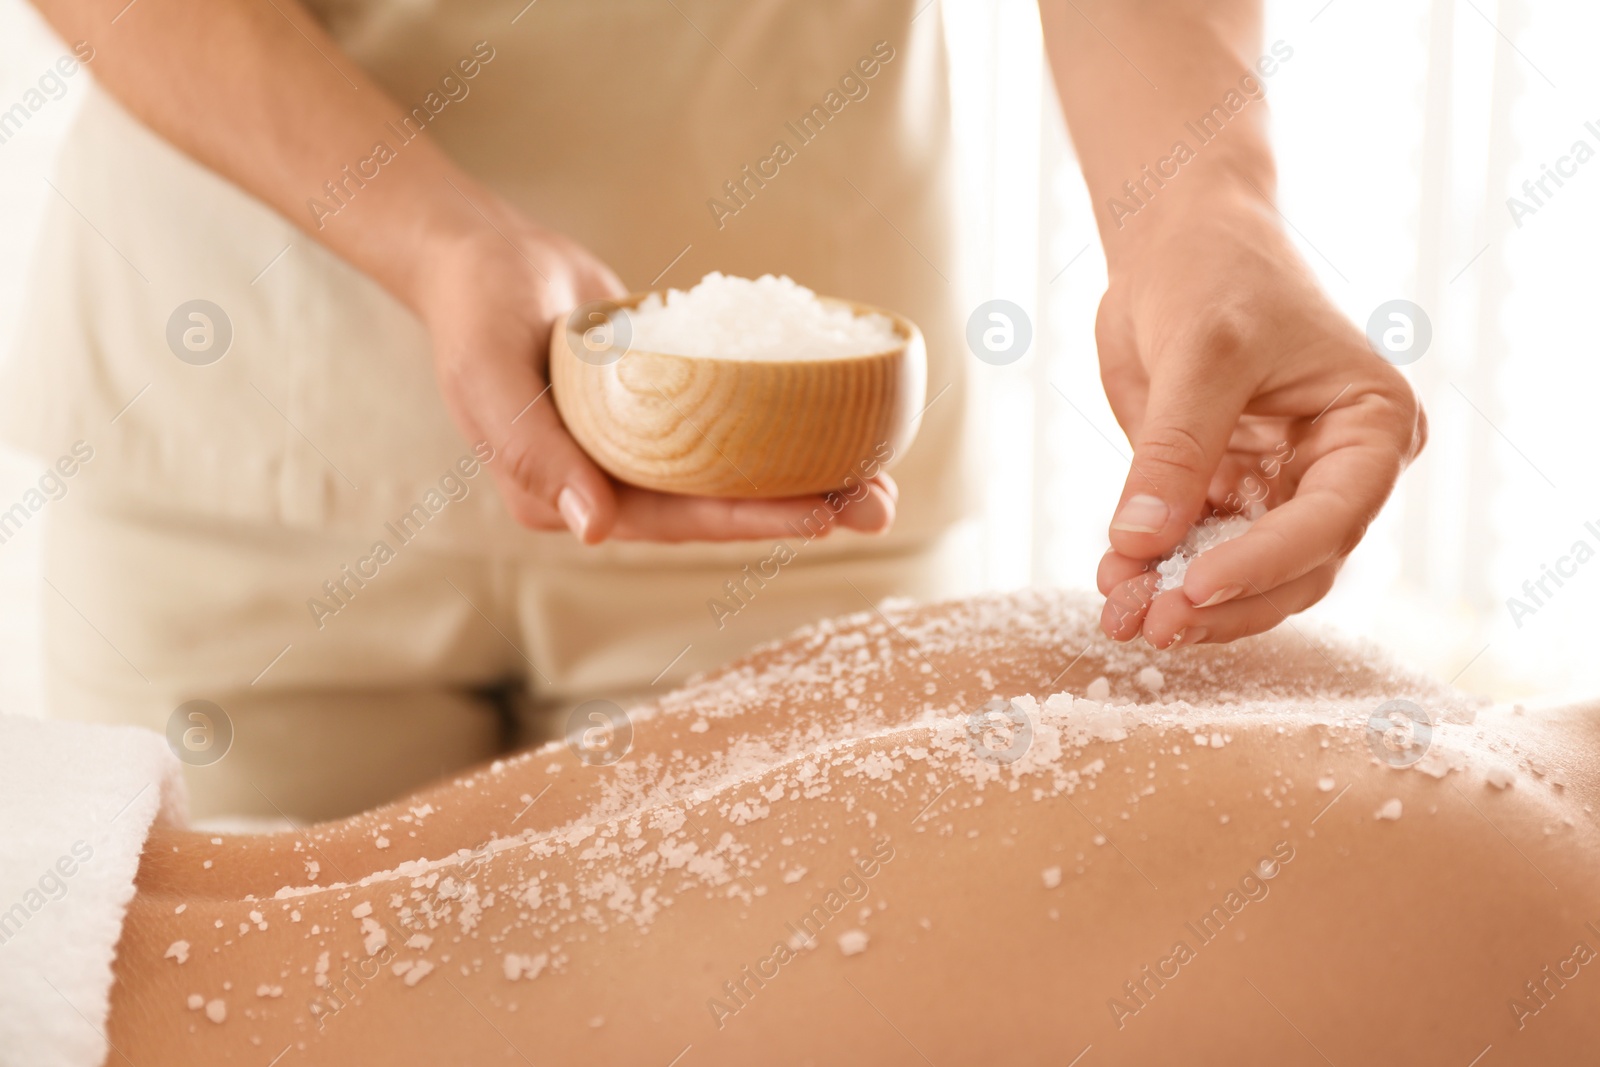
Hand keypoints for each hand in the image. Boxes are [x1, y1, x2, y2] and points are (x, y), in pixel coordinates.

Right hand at [416, 202, 896, 543]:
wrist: (484, 258)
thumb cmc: (474, 311)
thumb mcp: (488, 378)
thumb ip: (534, 455)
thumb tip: (596, 530)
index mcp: (569, 499)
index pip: (673, 520)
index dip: (749, 520)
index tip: (819, 516)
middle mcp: (611, 485)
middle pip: (720, 506)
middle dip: (802, 509)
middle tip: (881, 507)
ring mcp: (641, 450)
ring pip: (736, 471)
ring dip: (808, 476)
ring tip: (882, 478)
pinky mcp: (667, 410)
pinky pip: (733, 424)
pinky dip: (785, 425)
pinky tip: (841, 422)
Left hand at [1091, 185, 1425, 646]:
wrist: (1177, 244)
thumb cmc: (1215, 273)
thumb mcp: (1200, 353)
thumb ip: (1174, 450)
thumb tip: (1139, 543)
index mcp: (1373, 424)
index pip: (1331, 519)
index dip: (1263, 564)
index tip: (1194, 590)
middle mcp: (1341, 468)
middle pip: (1296, 567)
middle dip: (1221, 602)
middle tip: (1149, 624)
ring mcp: (1284, 487)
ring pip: (1248, 574)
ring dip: (1183, 599)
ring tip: (1119, 614)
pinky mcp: (1228, 495)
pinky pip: (1200, 550)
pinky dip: (1159, 573)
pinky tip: (1115, 584)